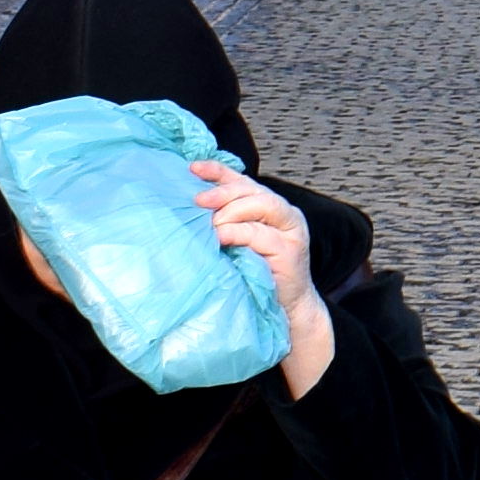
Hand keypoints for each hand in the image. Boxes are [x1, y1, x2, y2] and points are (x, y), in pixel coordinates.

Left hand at [198, 160, 335, 397]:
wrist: (286, 311)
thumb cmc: (257, 278)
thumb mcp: (237, 245)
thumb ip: (225, 226)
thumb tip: (189, 211)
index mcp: (269, 209)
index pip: (243, 181)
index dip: (218, 171)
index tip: (192, 168)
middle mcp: (284, 215)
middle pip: (252, 189)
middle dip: (223, 191)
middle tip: (198, 201)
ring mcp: (291, 231)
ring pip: (262, 204)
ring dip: (231, 211)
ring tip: (211, 225)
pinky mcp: (290, 250)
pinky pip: (261, 233)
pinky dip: (238, 232)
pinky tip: (221, 238)